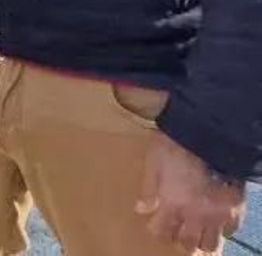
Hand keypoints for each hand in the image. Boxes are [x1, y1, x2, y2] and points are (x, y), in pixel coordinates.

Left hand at [136, 131, 246, 252]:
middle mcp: (196, 215)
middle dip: (181, 240)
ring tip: (197, 233)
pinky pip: (231, 229)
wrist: (207, 133)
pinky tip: (216, 222)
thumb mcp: (153, 163)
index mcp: (173, 205)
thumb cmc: (175, 145)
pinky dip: (223, 230)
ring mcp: (218, 214)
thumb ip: (148, 189)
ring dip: (203, 241)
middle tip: (177, 232)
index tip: (155, 226)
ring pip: (211, 243)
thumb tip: (141, 209)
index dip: (157, 231)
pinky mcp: (236, 207)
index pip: (162, 232)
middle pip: (188, 244)